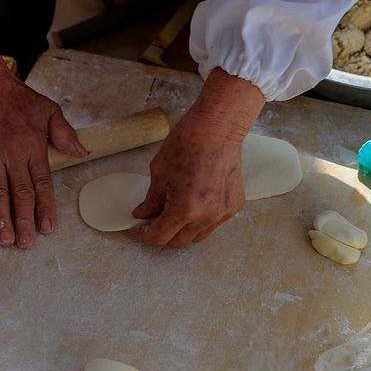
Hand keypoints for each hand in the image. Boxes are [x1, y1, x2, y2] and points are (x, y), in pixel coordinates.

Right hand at [0, 31, 86, 247]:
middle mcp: (12, 154)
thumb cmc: (19, 100)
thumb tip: (82, 152)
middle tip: (26, 242)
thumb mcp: (49, 110)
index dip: (45, 206)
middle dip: (24, 219)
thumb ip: (64, 133)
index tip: (47, 227)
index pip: (42, 182)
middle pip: (20, 192)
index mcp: (33, 147)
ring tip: (5, 239)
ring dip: (0, 217)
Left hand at [129, 68, 264, 247]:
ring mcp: (223, 213)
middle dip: (162, 234)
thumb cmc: (186, 144)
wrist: (218, 128)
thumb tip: (142, 215)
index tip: (136, 231)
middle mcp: (206, 216)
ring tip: (171, 213)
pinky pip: (212, 223)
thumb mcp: (159, 172)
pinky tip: (192, 203)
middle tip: (151, 221)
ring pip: (197, 236)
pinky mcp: (234, 206)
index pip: (160, 236)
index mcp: (184, 209)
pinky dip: (199, 220)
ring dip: (182, 230)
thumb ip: (151, 200)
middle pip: (178, 242)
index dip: (144, 236)